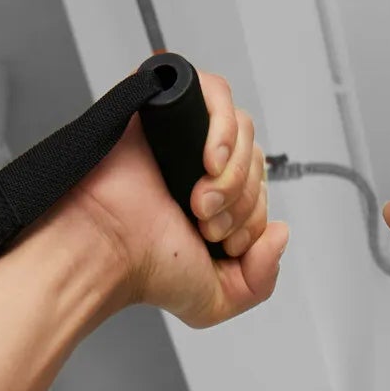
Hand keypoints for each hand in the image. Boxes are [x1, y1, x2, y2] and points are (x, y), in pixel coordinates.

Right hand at [52, 60, 288, 329]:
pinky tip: (209, 161)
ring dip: (232, 175)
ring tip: (199, 201)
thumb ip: (261, 279)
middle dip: (240, 201)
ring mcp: (186, 132)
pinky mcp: (167, 101)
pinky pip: (216, 91)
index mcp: (216, 200)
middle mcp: (202, 163)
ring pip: (243, 130)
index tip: (222, 242)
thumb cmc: (147, 269)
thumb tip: (281, 234)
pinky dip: (224, 128)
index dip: (253, 218)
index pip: (262, 190)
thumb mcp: (218, 298)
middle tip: (204, 223)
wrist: (108, 247)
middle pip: (256, 160)